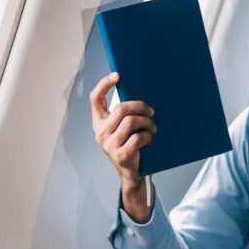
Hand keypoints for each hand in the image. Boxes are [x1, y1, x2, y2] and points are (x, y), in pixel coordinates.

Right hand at [89, 72, 155, 221]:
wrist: (131, 173)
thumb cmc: (130, 145)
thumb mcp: (122, 129)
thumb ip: (124, 115)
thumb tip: (140, 96)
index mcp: (99, 122)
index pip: (95, 99)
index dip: (104, 84)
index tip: (117, 75)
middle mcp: (100, 132)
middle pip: (120, 108)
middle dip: (139, 106)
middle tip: (151, 111)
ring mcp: (109, 145)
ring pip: (131, 122)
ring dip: (147, 122)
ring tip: (153, 127)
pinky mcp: (120, 155)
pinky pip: (138, 138)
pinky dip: (148, 136)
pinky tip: (150, 139)